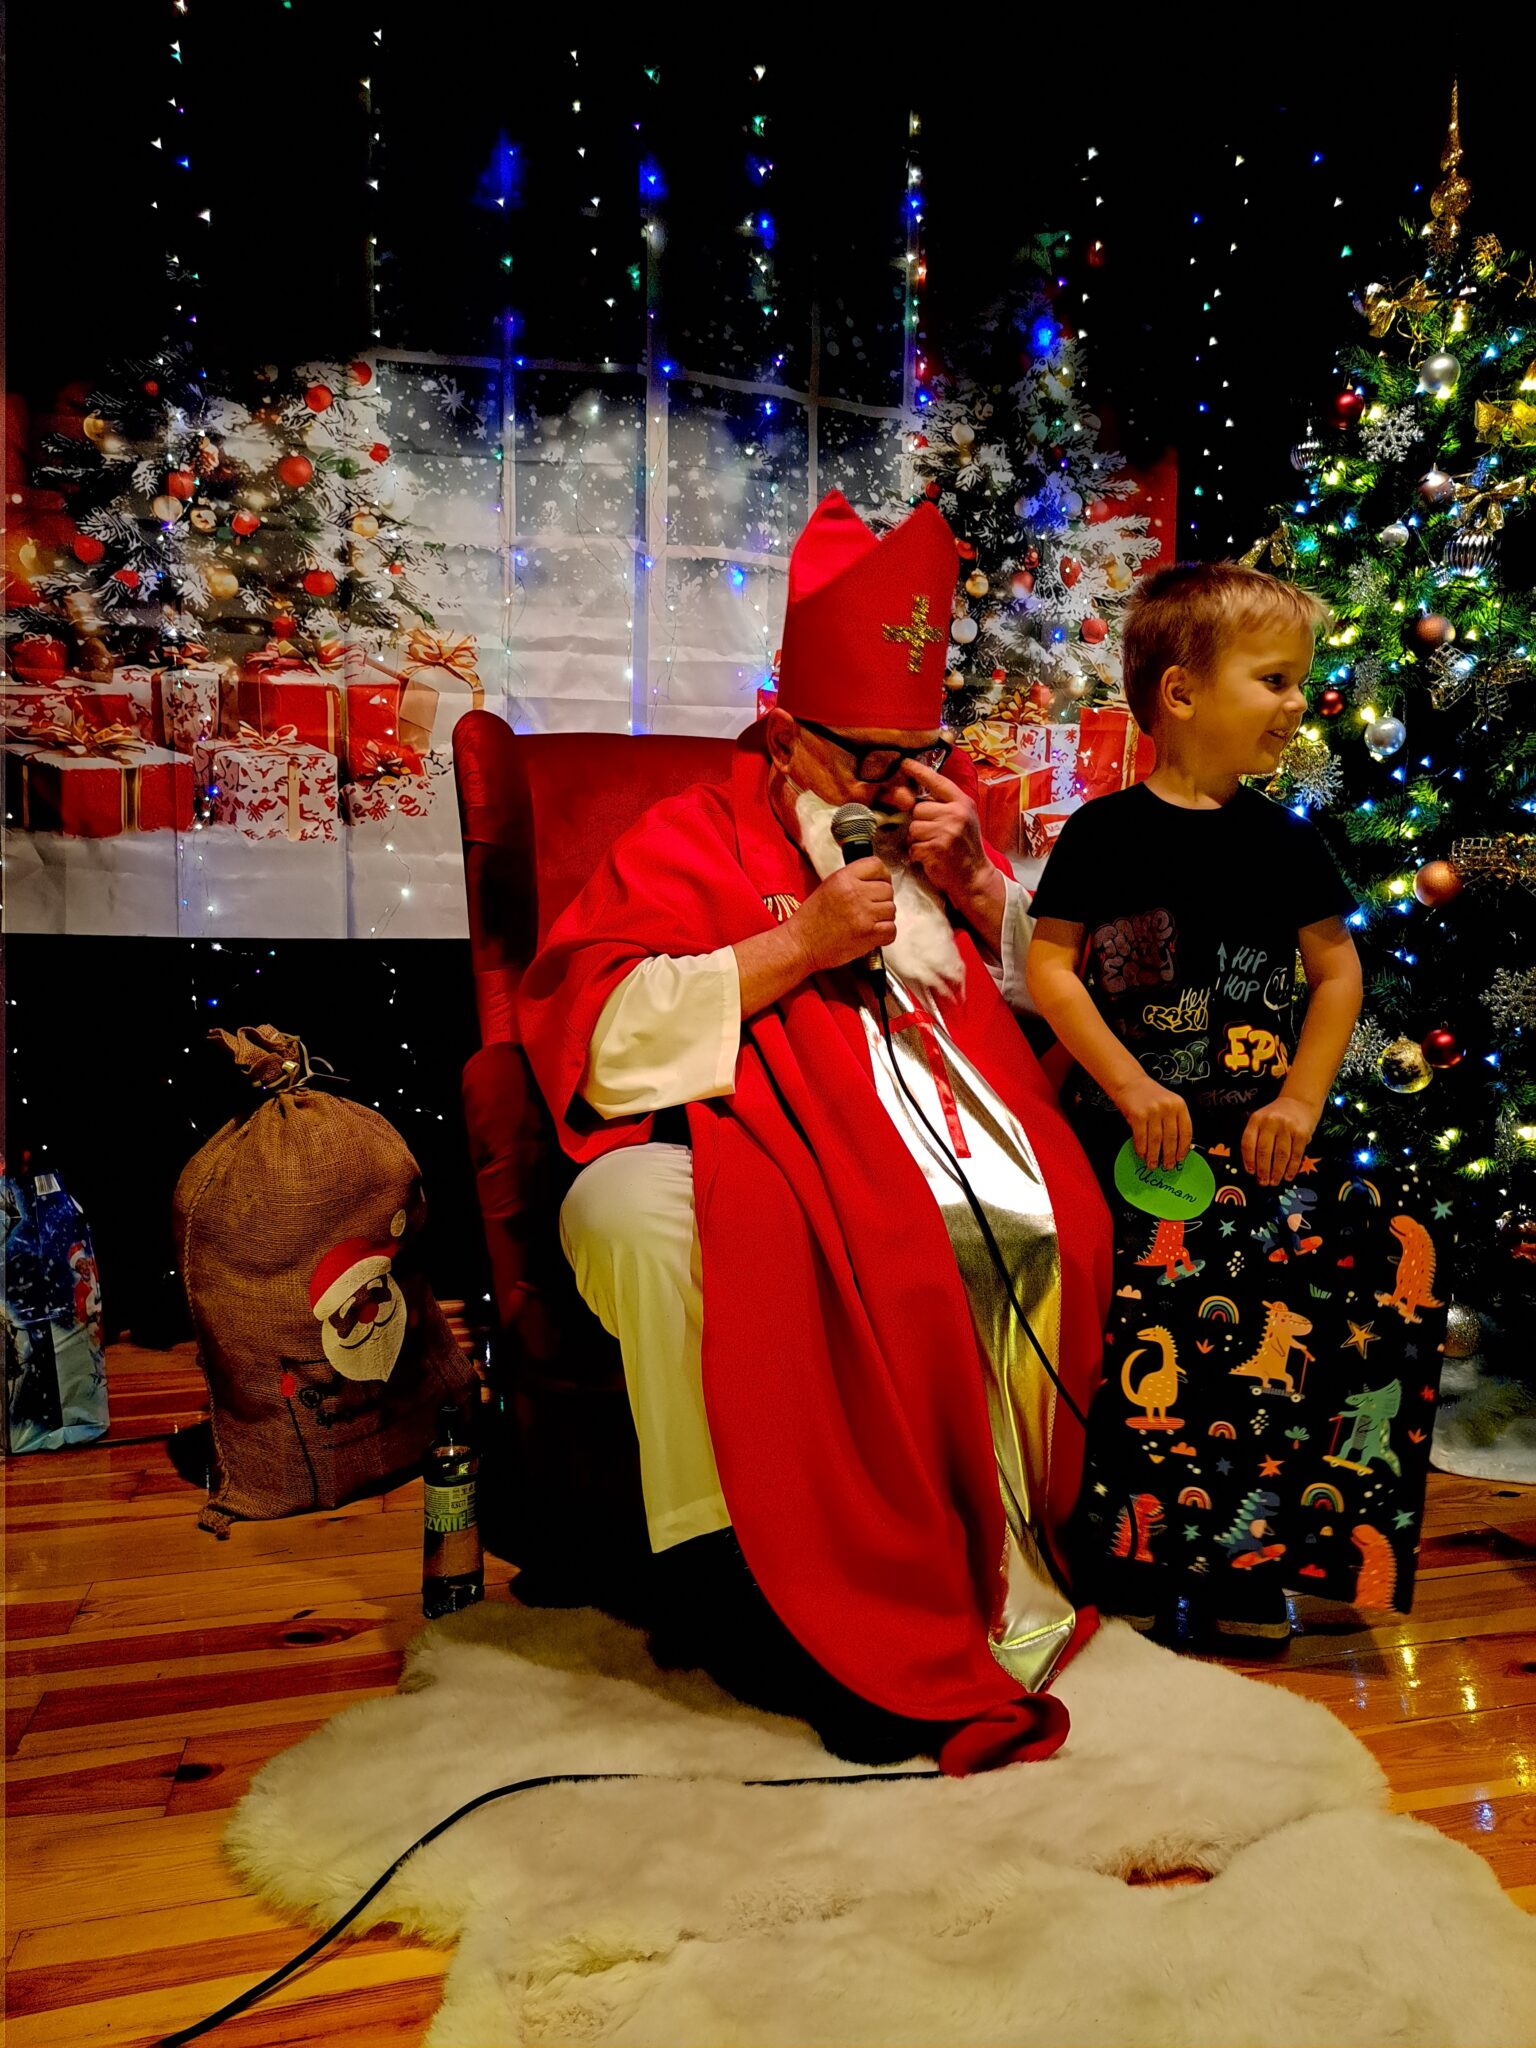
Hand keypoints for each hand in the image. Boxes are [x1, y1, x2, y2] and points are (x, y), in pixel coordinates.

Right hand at [789, 856, 896, 976]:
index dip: (882, 875)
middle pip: (887, 889)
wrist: (800, 944)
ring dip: (883, 918)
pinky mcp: (868, 934)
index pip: (876, 865)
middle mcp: (854, 892)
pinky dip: (885, 935)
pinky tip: (873, 934)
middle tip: (871, 909)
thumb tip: (875, 880)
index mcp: (843, 878)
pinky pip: (891, 930)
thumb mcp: (828, 887)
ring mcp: (863, 914)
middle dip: (882, 900)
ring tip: (868, 923)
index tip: (881, 883)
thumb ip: (851, 880)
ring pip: (891, 910)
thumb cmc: (810, 920)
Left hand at [903, 759, 990, 909]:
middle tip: (934, 836)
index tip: (904, 762)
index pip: (937, 781)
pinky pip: (913, 846)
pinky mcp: (936, 848)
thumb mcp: (963, 819)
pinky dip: (917, 854)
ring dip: (917, 840)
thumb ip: (945, 806)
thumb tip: (917, 797)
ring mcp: (946, 831)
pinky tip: (931, 858)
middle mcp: (955, 813)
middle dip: (920, 823)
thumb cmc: (965, 848)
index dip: (919, 771)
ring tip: (933, 847)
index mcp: (962, 803)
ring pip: (913, 828)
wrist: (974, 877)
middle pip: (918, 809)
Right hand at [1110, 1073, 1192, 1171]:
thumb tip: (1176, 1148)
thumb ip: (1173, 1121)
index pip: (1186, 1131)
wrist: (1130, 1082)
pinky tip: (1142, 1154)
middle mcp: (1168, 1107)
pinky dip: (1141, 1149)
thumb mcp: (1167, 1104)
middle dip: (1169, 1156)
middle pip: (1171, 1138)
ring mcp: (1153, 1111)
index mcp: (1179, 1105)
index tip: (1180, 1158)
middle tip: (1167, 1166)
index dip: (1183, 1148)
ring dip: (1154, 1156)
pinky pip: (1141, 1137)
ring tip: (1153, 1164)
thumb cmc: (1149, 1096)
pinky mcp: (1138, 1115)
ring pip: (1156, 1140)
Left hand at [1242, 1091, 1318, 1186]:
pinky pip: (1296, 1154)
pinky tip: (1288, 1176)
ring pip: (1280, 1155)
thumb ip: (1255, 1137)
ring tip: (1274, 1182)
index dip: (1248, 1160)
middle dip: (1263, 1170)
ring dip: (1277, 1172)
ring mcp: (1287, 1127)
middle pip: (1264, 1151)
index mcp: (1256, 1119)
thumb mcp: (1260, 1120)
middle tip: (1263, 1182)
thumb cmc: (1276, 1116)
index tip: (1250, 1173)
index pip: (1248, 1143)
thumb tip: (1253, 1166)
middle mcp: (1271, 1122)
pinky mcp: (1302, 1133)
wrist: (1299, 1101)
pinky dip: (1292, 1168)